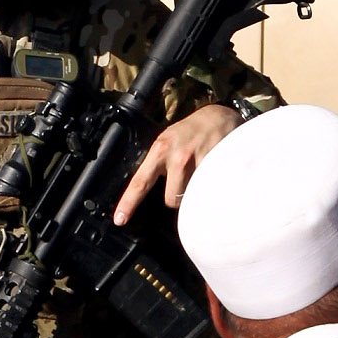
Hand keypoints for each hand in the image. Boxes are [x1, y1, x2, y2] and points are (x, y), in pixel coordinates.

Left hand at [113, 99, 242, 226]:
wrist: (218, 118)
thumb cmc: (188, 133)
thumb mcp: (165, 142)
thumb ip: (156, 164)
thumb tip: (143, 189)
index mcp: (160, 151)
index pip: (140, 182)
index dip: (129, 202)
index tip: (120, 219)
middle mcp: (178, 157)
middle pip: (171, 199)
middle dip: (175, 198)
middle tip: (181, 183)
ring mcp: (199, 162)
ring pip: (191, 197)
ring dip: (193, 193)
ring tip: (197, 176)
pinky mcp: (217, 167)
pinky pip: (208, 190)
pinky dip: (208, 189)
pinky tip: (209, 175)